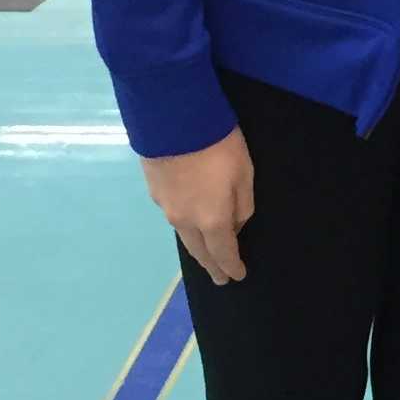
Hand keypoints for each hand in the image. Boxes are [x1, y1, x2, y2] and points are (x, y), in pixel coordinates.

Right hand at [143, 127, 255, 285]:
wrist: (173, 121)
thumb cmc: (219, 145)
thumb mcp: (244, 173)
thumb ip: (242, 205)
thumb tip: (235, 226)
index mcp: (212, 220)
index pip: (223, 253)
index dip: (231, 266)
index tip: (237, 276)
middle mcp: (186, 221)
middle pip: (200, 251)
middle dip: (212, 266)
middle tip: (219, 278)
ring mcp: (166, 208)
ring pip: (184, 235)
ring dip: (197, 248)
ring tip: (205, 255)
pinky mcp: (155, 192)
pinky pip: (173, 216)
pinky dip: (184, 225)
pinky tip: (188, 222)